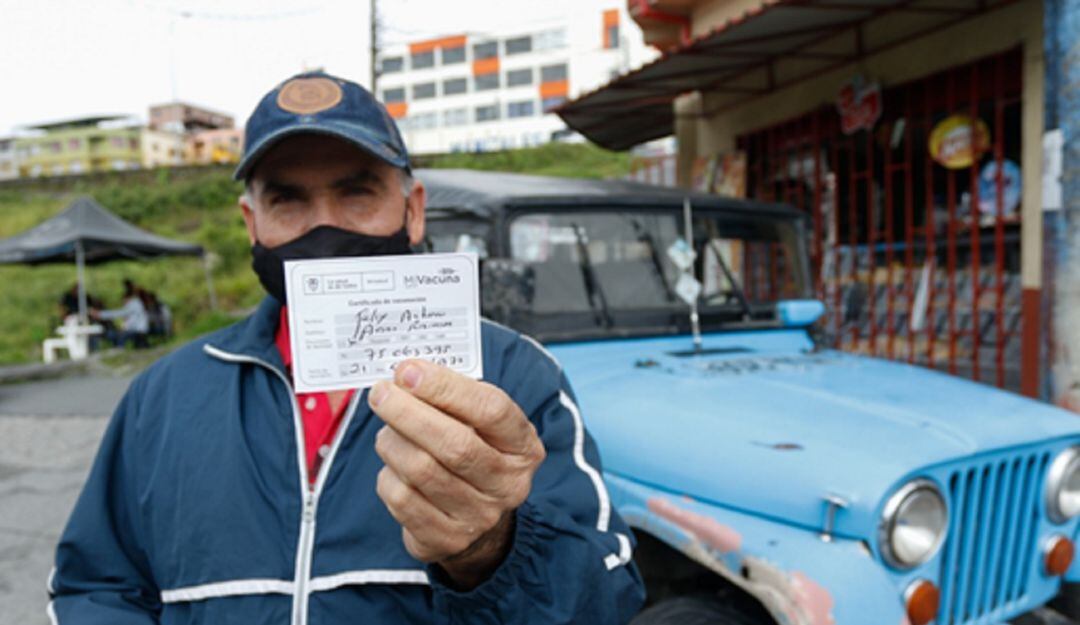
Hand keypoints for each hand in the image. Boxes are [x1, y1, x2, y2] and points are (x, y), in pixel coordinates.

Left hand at [369, 358, 545, 588]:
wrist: (476, 519)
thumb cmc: (472, 452)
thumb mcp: (478, 423)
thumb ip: (451, 397)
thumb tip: (405, 376)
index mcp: (523, 446)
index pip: (491, 410)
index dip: (446, 387)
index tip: (408, 371)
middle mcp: (508, 484)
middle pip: (455, 444)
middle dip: (409, 413)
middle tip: (381, 394)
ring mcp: (480, 516)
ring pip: (421, 471)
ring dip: (393, 442)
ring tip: (387, 430)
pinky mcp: (446, 539)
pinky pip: (402, 500)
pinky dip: (387, 475)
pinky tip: (393, 467)